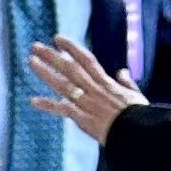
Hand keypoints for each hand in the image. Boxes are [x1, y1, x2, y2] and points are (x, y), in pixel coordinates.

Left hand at [30, 36, 145, 144]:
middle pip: (70, 68)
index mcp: (107, 83)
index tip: (58, 38)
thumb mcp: (136, 95)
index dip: (72, 48)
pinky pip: (62, 109)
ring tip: (31, 61)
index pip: (87, 60)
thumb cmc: (139, 116)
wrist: (137, 133)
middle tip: (36, 46)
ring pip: (63, 84)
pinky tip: (33, 101)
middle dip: (52, 56)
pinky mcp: (82, 117)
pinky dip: (48, 105)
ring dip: (46, 72)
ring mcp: (87, 102)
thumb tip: (122, 71)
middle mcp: (94, 89)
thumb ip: (127, 82)